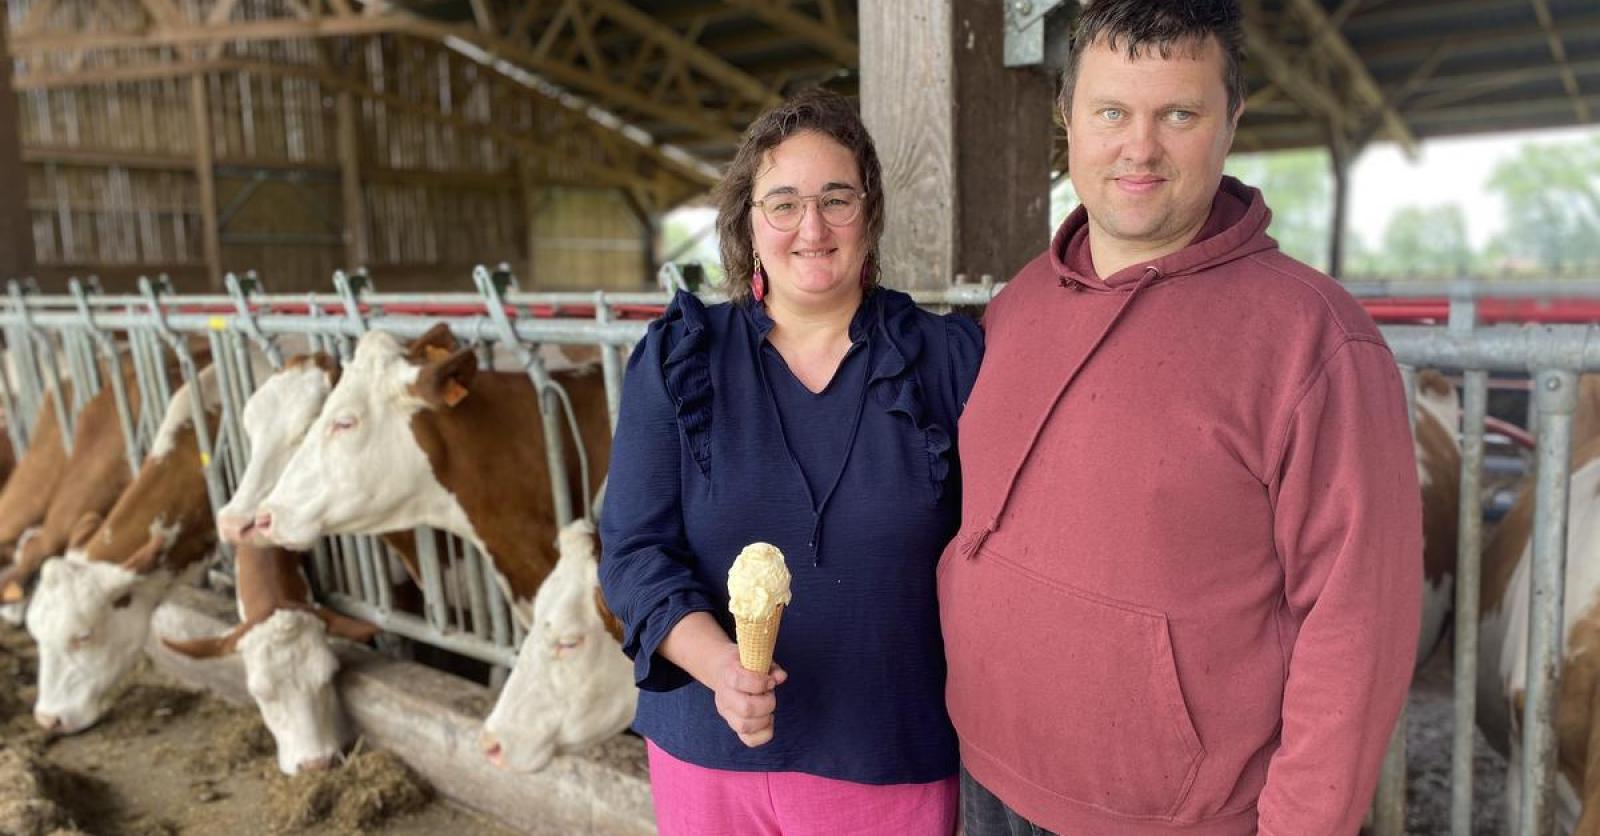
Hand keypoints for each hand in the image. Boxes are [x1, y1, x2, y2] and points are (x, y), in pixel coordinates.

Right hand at [656, 612, 789, 746]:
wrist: (722, 670)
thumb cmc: (744, 664)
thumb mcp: (755, 657)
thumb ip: (770, 667)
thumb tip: (781, 677)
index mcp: (728, 675)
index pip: (739, 681)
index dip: (760, 682)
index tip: (770, 681)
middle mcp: (724, 697)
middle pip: (746, 708)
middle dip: (767, 703)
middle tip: (769, 694)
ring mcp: (727, 714)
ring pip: (745, 726)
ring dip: (765, 718)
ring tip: (768, 707)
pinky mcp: (734, 726)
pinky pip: (749, 740)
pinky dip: (764, 734)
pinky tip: (768, 720)